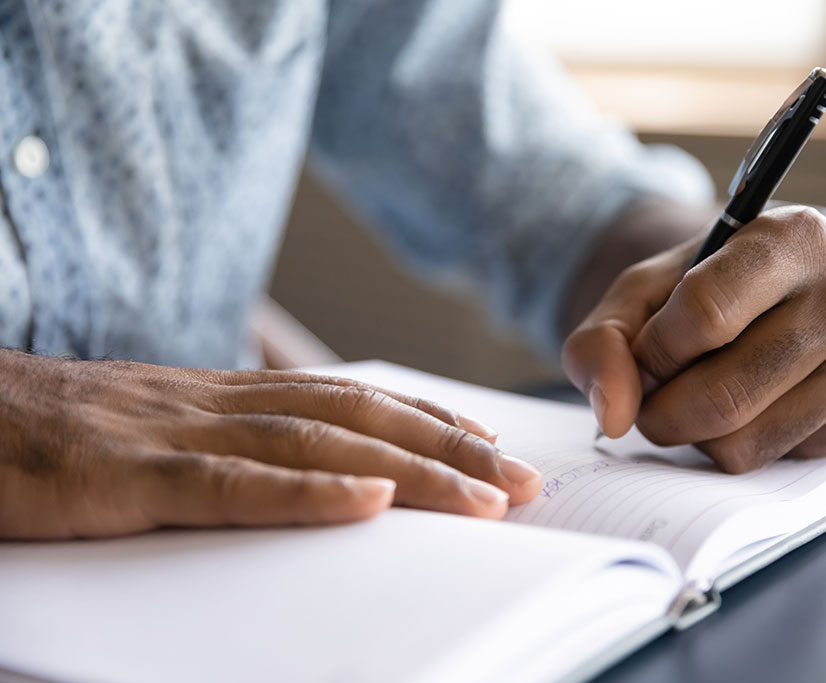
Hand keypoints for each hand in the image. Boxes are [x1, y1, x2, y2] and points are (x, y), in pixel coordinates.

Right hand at [0, 351, 541, 539]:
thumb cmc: (46, 434)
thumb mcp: (150, 435)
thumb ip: (222, 449)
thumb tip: (297, 474)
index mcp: (220, 396)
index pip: (348, 399)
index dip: (426, 420)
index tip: (489, 445)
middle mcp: (212, 402)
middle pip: (356, 417)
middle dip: (448, 447)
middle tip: (522, 480)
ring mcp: (171, 434)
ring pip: (315, 444)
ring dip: (410, 469)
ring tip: (484, 496)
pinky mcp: (124, 476)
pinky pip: (230, 483)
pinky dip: (308, 491)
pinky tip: (370, 500)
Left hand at [563, 205, 825, 472]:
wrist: (764, 295)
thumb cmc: (697, 288)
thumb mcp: (637, 293)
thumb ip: (602, 342)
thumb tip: (616, 417)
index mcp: (795, 236)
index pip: (705, 316)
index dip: (654, 352)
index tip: (645, 353)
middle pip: (723, 395)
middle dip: (662, 411)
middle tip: (652, 395)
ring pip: (744, 442)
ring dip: (694, 435)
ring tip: (696, 393)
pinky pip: (773, 463)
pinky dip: (736, 446)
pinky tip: (743, 405)